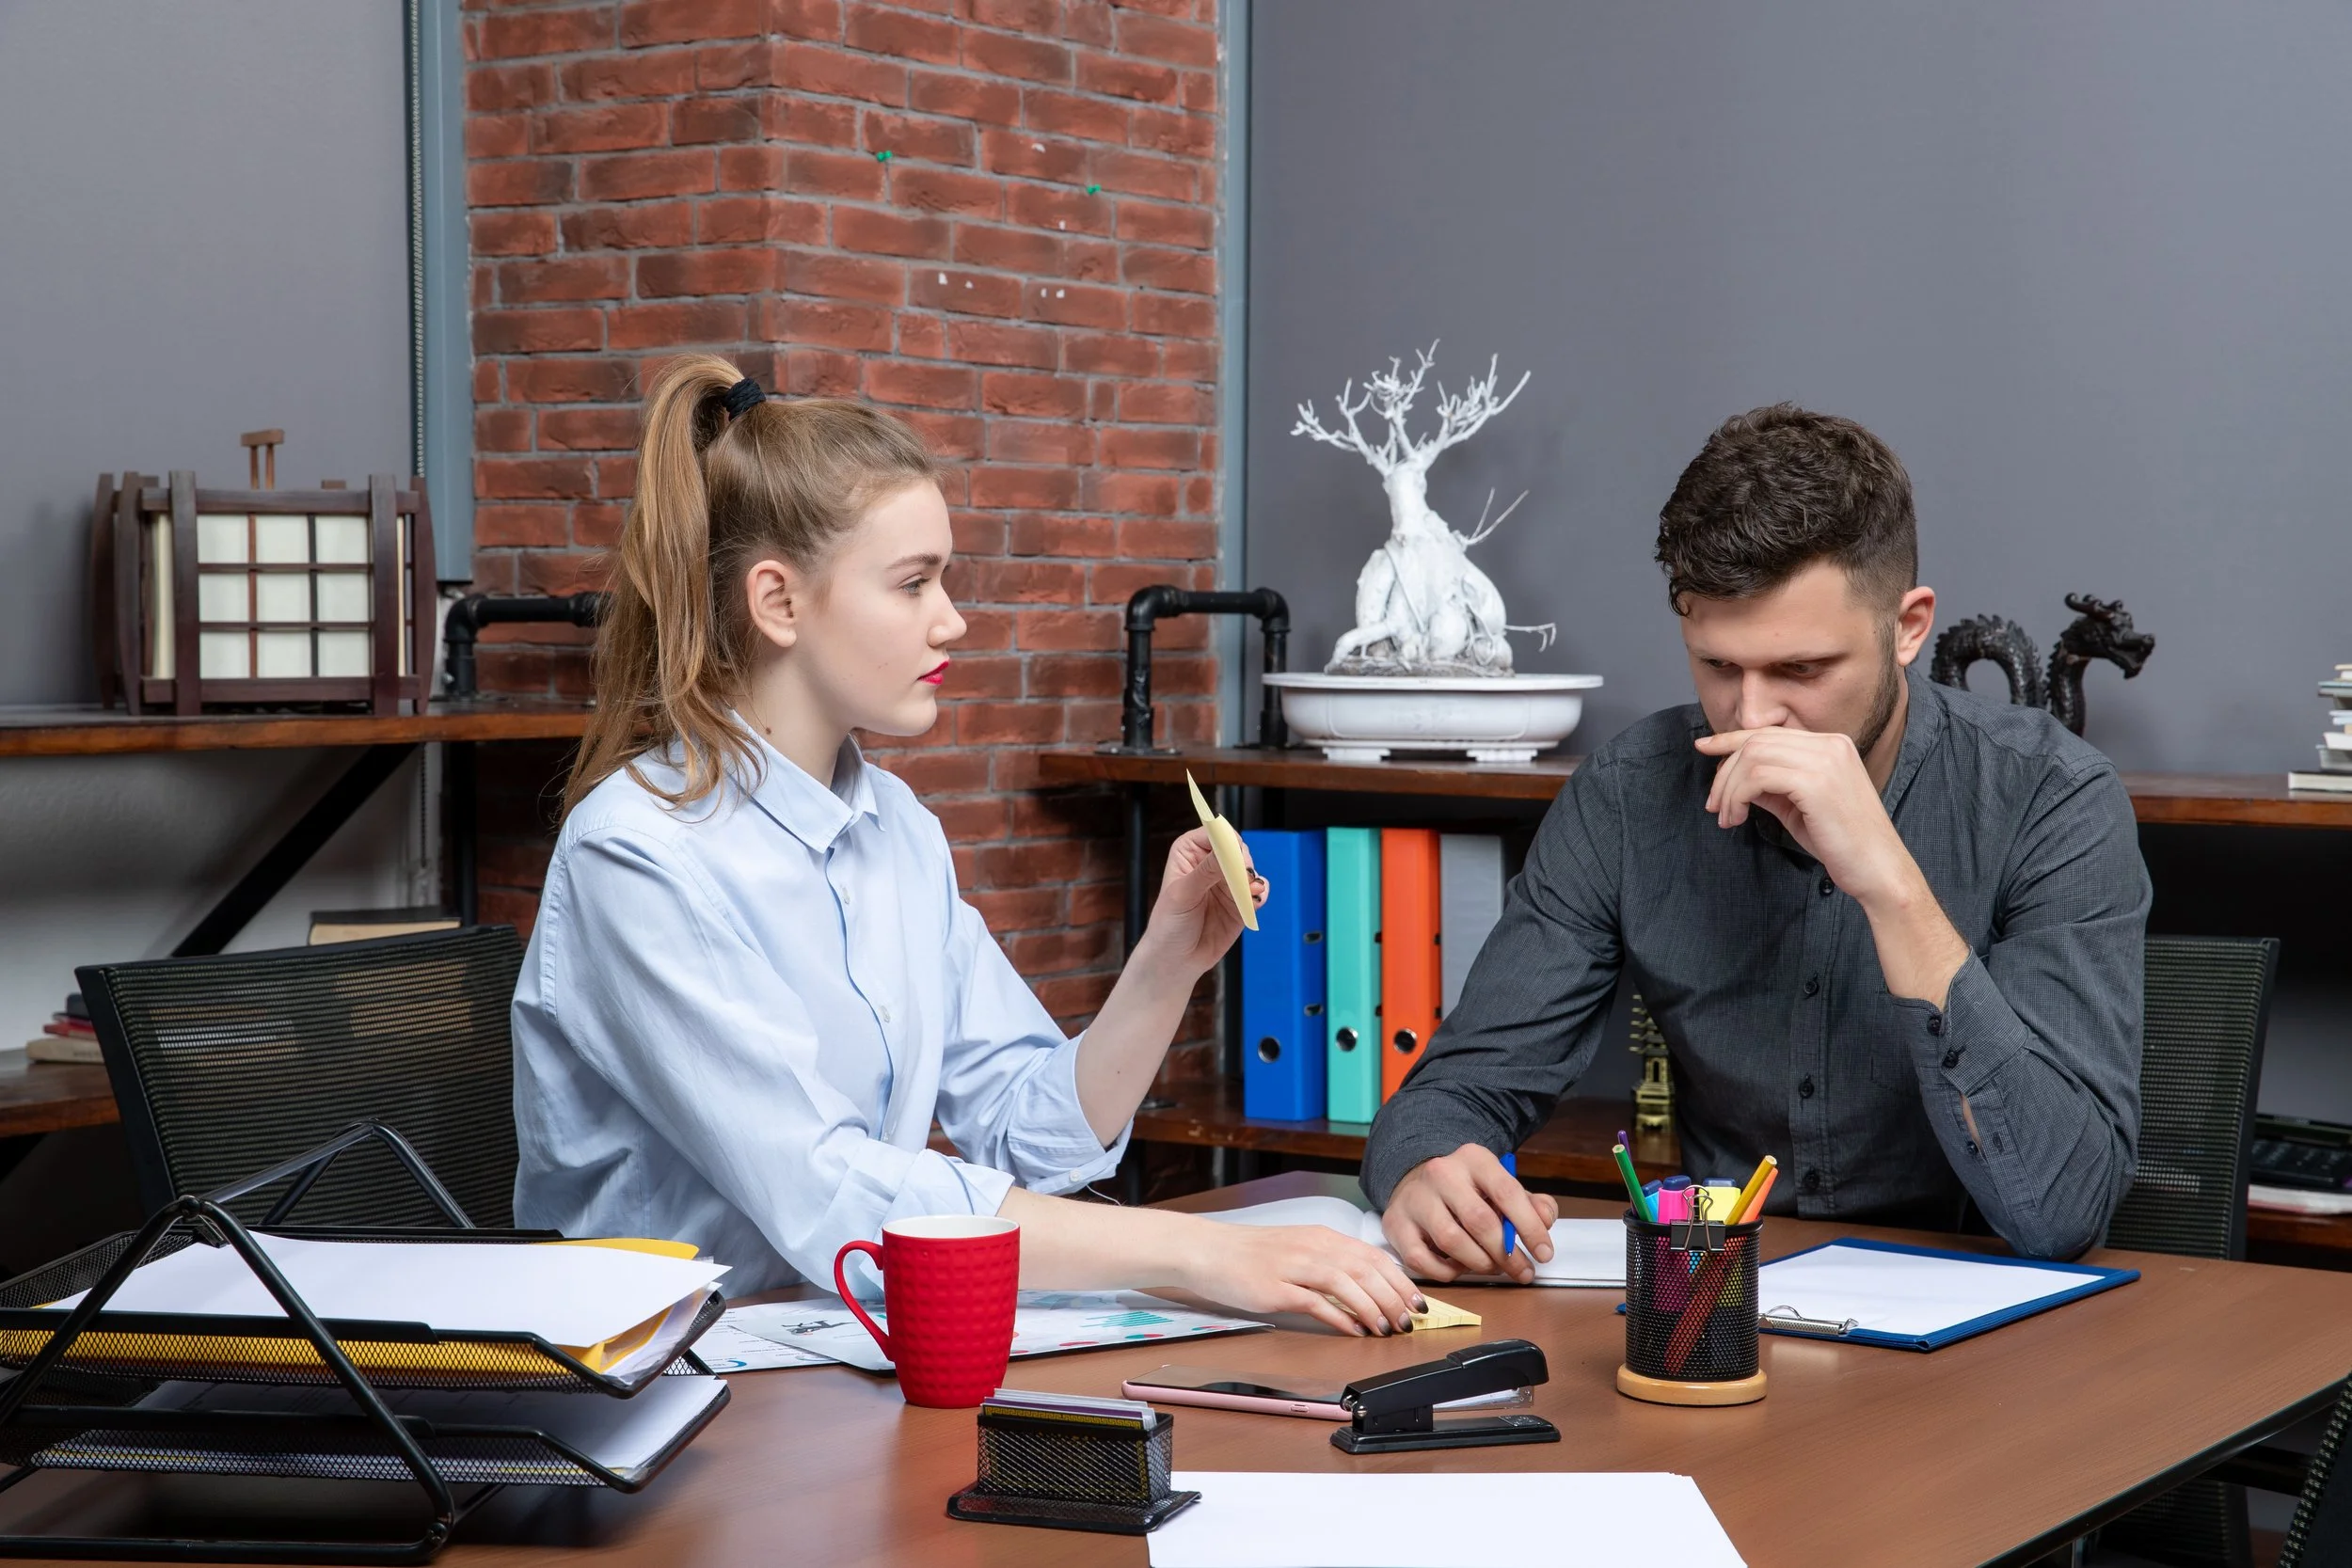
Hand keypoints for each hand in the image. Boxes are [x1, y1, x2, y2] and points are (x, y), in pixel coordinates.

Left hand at [1141, 826, 1267, 976]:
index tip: (1233, 855)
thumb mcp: (1183, 895)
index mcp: (1189, 851)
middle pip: (1237, 849)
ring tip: (1249, 891)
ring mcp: (1226, 881)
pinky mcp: (1240, 900)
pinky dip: (1259, 894)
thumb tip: (1228, 852)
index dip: (1226, 841)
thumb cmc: (1169, 924)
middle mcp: (1209, 862)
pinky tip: (1253, 902)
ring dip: (1253, 879)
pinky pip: (1258, 889)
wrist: (1176, 960)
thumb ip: (1207, 871)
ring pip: (1250, 869)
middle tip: (1242, 877)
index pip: (1214, 833)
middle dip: (1242, 862)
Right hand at [1185, 1220, 1422, 1336]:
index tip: (1417, 1301)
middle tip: (1409, 1320)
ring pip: (1347, 1282)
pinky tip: (1354, 1330)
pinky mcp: (1276, 1288)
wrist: (1207, 1250)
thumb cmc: (1251, 1255)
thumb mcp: (1298, 1250)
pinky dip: (1340, 1317)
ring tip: (1387, 1328)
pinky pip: (1316, 1302)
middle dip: (1394, 1297)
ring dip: (1372, 1307)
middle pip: (1367, 1269)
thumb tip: (1367, 1288)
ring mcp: (1294, 1266)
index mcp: (1321, 1237)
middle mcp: (1312, 1247)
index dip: (1400, 1280)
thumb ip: (1331, 1264)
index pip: (1374, 1256)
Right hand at [1379, 1146, 1559, 1283]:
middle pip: (1479, 1221)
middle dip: (1506, 1254)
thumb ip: (1532, 1204)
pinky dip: (1447, 1272)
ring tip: (1492, 1267)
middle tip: (1521, 1271)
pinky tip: (1459, 1267)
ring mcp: (1415, 1198)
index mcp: (1473, 1159)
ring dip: (1479, 1264)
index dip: (1530, 1228)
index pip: (1507, 1193)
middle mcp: (1441, 1173)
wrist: (1416, 1182)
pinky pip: (1423, 1261)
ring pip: (1452, 1241)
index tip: (1544, 1254)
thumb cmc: (1468, 1191)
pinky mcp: (1396, 1224)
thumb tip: (1544, 1221)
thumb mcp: (1501, 1187)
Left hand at [1695, 725, 1969, 1004]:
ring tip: (1726, 817)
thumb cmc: (1839, 842)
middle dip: (1725, 772)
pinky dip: (1737, 797)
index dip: (1730, 738)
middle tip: (1714, 805)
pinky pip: (1757, 778)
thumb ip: (1771, 786)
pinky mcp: (1816, 782)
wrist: (1877, 869)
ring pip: (1752, 758)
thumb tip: (1735, 777)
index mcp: (1831, 744)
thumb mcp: (1797, 805)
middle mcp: (1830, 744)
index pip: (1769, 733)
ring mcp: (1825, 760)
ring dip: (1728, 789)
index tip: (1703, 747)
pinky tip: (1736, 819)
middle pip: (1756, 742)